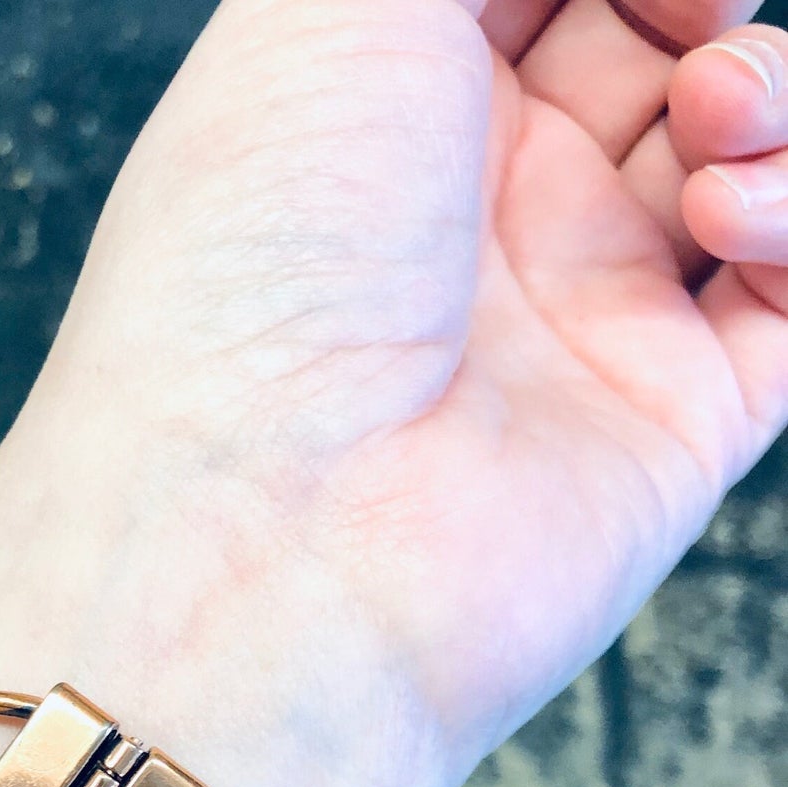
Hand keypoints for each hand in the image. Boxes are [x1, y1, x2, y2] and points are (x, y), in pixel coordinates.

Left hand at [0, 0, 787, 786]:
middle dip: (697, 6)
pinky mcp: (665, 425)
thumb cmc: (251, 271)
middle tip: (685, 23)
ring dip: (763, 97)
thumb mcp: (317, 18)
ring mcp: (574, 324)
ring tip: (713, 118)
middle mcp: (478, 223)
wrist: (269, 532)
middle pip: (653, 55)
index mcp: (383, 117)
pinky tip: (734, 218)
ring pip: (737, 167)